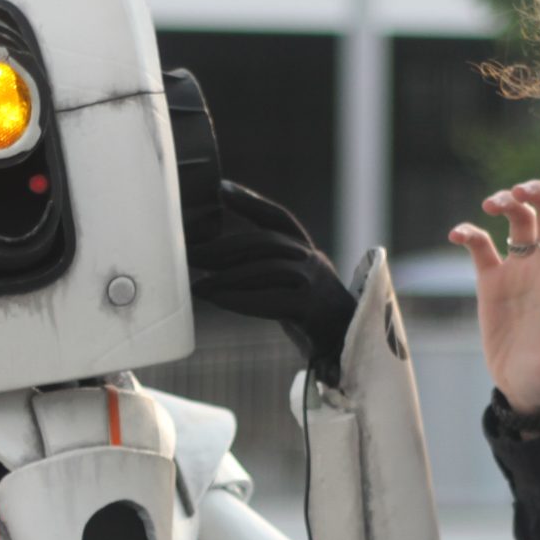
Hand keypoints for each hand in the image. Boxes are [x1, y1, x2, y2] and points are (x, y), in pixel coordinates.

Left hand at [183, 181, 355, 372]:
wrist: (348, 350)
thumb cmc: (310, 321)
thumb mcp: (289, 289)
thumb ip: (262, 272)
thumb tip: (210, 266)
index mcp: (307, 253)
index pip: (279, 218)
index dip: (251, 201)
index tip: (221, 189)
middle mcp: (314, 262)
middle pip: (265, 242)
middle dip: (224, 247)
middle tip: (191, 254)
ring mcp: (316, 284)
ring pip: (266, 269)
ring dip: (227, 276)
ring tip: (199, 285)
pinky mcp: (312, 309)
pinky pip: (270, 299)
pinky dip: (239, 299)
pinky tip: (216, 300)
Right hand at [451, 181, 539, 414]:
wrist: (524, 386)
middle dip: (538, 194)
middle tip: (517, 192)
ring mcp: (518, 271)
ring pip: (518, 220)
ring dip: (506, 203)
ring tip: (490, 204)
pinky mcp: (491, 281)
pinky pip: (481, 246)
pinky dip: (469, 234)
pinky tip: (456, 234)